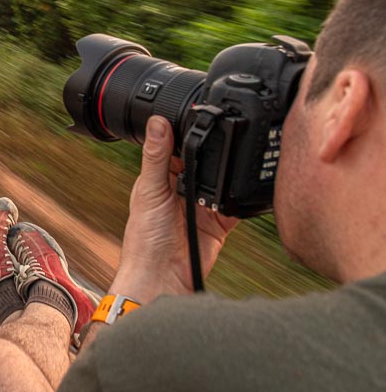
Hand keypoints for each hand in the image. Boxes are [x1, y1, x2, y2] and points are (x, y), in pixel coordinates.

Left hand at [109, 116, 239, 303]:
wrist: (163, 277)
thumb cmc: (145, 239)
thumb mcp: (150, 191)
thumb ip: (157, 157)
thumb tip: (157, 122)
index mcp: (160, 177)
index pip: (177, 147)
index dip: (187, 132)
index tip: (200, 113)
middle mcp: (182, 188)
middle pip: (204, 161)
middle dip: (214, 151)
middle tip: (227, 132)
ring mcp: (202, 204)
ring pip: (222, 179)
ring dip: (228, 172)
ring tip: (237, 157)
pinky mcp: (220, 222)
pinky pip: (236, 203)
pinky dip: (241, 196)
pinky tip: (246, 184)